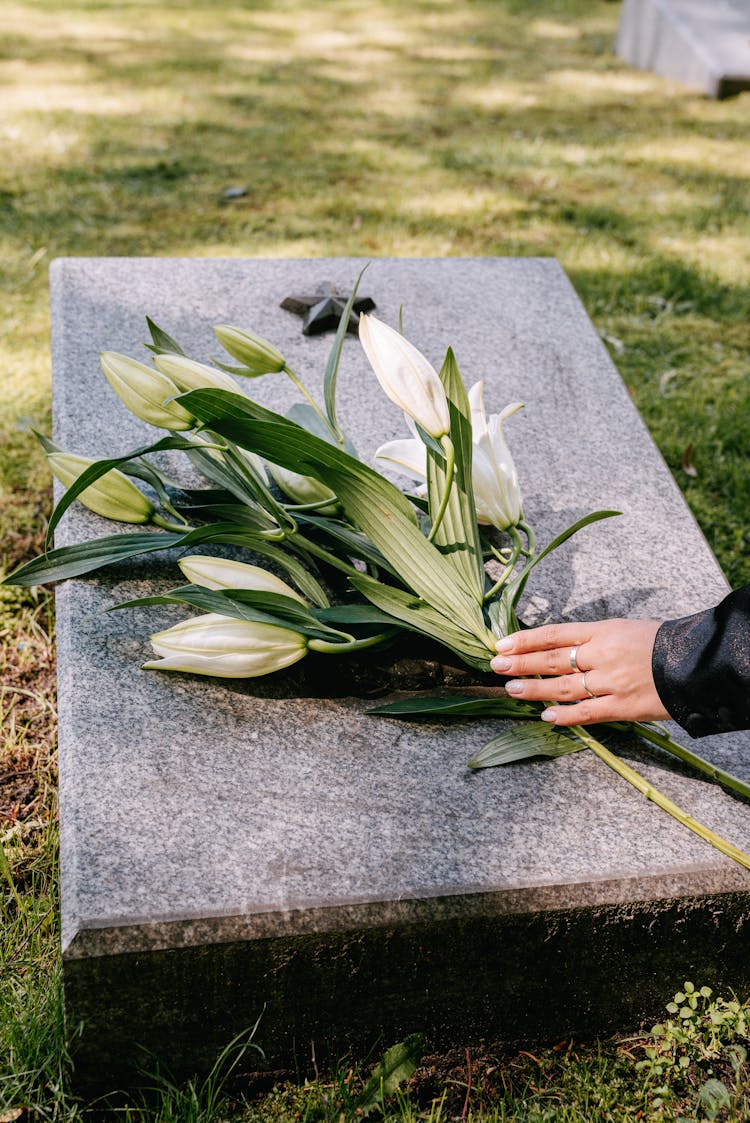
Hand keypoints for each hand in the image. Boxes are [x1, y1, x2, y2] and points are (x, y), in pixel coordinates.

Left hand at [489, 619, 670, 725]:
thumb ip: (591, 639)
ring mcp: (612, 682)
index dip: (526, 640)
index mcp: (602, 631)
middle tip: (496, 665)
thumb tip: (557, 648)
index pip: (555, 633)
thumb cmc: (658, 643)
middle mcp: (603, 655)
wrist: (695, 663)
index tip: (501, 644)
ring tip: (512, 688)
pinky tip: (546, 715)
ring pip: (564, 687)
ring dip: (534, 689)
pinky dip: (565, 715)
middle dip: (521, 662)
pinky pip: (588, 712)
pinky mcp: (624, 707)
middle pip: (553, 659)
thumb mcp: (622, 629)